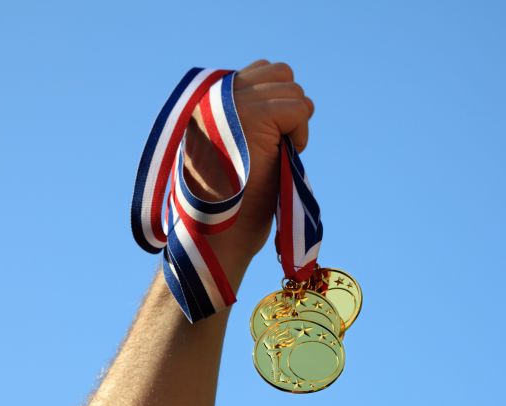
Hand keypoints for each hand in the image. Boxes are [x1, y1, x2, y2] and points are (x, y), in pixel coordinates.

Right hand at [183, 60, 314, 269]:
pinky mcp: (256, 116)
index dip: (276, 104)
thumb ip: (242, 114)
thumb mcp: (228, 148)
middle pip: (280, 73)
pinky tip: (282, 157)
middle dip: (288, 110)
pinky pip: (299, 108)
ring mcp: (234, 102)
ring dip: (294, 124)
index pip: (259, 71)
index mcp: (205, 100)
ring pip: (293, 89)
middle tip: (275, 148)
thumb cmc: (227, 203)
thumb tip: (281, 90)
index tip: (267, 140)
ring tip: (275, 155)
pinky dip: (300, 134)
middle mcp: (215, 94)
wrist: (216, 235)